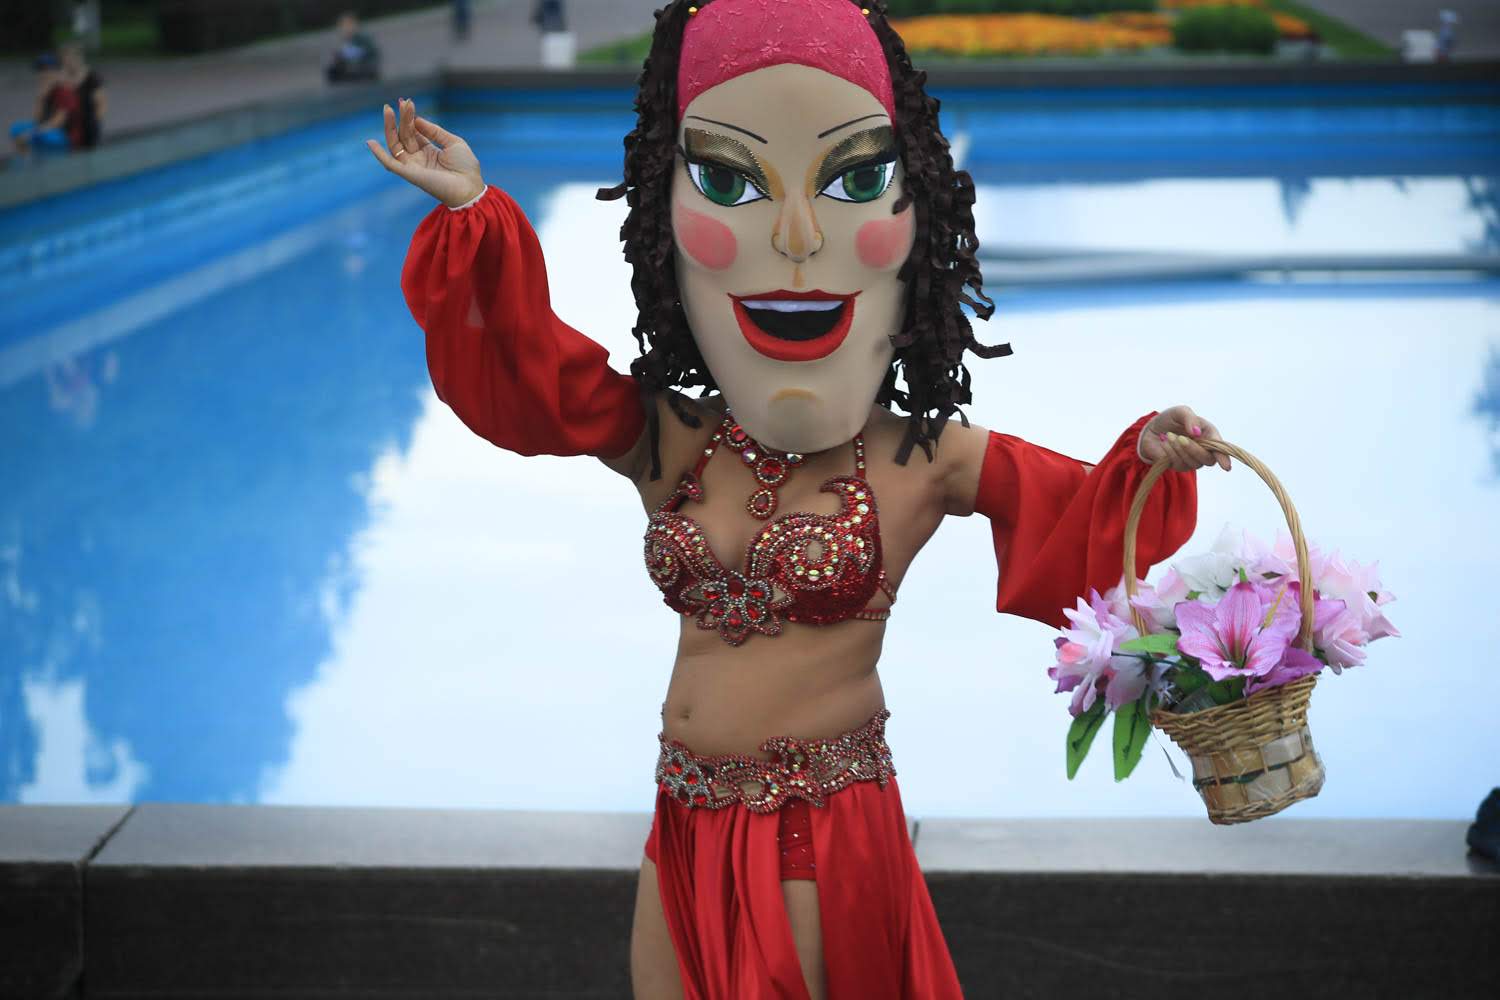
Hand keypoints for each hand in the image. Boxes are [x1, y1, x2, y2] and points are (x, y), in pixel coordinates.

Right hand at [366, 97, 484, 207]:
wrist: (470, 187)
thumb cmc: (466, 167)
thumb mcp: (452, 142)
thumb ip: (434, 131)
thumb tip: (417, 119)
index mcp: (428, 152)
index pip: (413, 132)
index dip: (409, 117)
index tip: (408, 102)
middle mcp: (418, 159)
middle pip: (404, 135)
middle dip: (402, 118)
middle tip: (402, 102)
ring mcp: (413, 166)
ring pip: (395, 145)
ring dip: (390, 128)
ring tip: (388, 110)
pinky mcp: (410, 174)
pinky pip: (390, 164)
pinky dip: (379, 155)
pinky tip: (370, 142)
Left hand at [1137, 405, 1230, 471]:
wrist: (1152, 429)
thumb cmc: (1171, 419)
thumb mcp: (1180, 412)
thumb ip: (1189, 418)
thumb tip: (1196, 432)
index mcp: (1210, 435)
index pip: (1221, 449)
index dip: (1224, 458)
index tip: (1226, 466)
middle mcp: (1204, 450)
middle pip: (1207, 459)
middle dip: (1194, 449)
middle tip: (1181, 438)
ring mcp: (1192, 460)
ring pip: (1192, 462)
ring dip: (1179, 448)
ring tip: (1168, 435)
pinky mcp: (1178, 466)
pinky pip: (1178, 463)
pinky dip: (1170, 452)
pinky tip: (1165, 442)